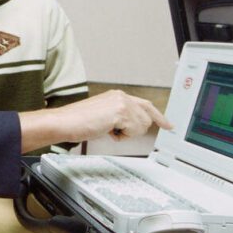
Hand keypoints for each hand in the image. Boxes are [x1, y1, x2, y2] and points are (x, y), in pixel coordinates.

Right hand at [19, 90, 171, 151]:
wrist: (64, 122)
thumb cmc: (77, 122)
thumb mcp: (103, 117)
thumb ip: (119, 118)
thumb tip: (130, 127)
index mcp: (117, 96)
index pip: (145, 105)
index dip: (158, 116)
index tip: (168, 125)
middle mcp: (121, 96)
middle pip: (147, 117)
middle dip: (135, 129)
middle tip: (116, 131)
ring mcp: (121, 103)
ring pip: (142, 125)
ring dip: (127, 134)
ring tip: (107, 130)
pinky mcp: (119, 112)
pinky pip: (134, 130)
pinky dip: (122, 136)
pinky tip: (108, 131)